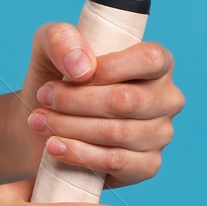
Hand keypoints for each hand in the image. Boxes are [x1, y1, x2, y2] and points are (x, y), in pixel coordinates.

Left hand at [19, 20, 183, 187]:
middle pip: (126, 100)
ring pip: (117, 132)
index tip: (69, 75)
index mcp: (156, 63)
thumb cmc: (56, 80)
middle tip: (44, 98)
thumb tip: (83, 66)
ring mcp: (160, 134)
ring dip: (70, 127)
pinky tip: (54, 146)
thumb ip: (62, 39)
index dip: (107, 68)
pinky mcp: (147, 166)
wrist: (42, 125)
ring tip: (39, 121)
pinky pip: (116, 161)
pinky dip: (79, 154)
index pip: (149, 59)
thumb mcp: (49, 47)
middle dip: (75, 100)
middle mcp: (166, 98)